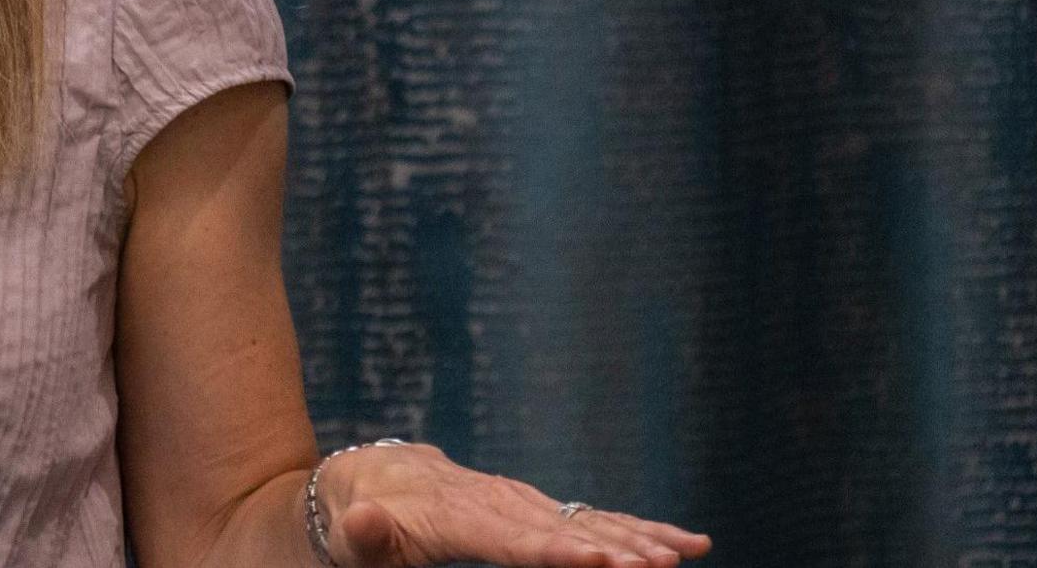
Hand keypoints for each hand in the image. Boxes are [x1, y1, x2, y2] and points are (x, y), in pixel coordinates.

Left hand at [317, 441, 711, 567]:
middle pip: (561, 528)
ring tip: (685, 553)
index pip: (510, 538)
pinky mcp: (533, 506)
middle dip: (614, 546)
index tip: (598, 559)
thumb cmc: (357, 519)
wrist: (370, 477)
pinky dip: (637, 527)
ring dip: (637, 537)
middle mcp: (494, 501)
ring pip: (586, 519)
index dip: (555, 551)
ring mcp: (518, 500)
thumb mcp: (351, 532)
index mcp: (452, 515)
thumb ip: (364, 533)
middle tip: (662, 565)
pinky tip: (684, 542)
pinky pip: (590, 517)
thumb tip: (364, 521)